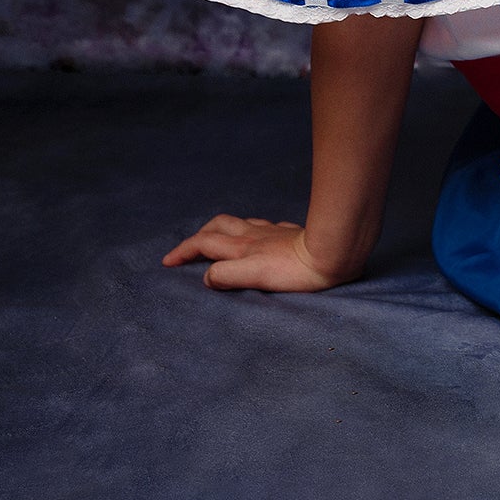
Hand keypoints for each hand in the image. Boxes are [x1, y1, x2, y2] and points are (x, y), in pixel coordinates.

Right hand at [162, 214, 356, 291]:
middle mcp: (253, 235)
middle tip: (187, 249)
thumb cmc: (295, 270)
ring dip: (221, 229)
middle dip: (198, 236)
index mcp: (241, 247)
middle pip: (217, 227)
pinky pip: (263, 226)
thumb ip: (226, 275)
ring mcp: (272, 232)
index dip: (183, 251)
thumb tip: (207, 275)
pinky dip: (250, 230)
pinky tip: (258, 235)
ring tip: (217, 239)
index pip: (203, 244)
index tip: (167, 262)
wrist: (332, 252)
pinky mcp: (290, 233)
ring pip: (239, 223)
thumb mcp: (254, 276)